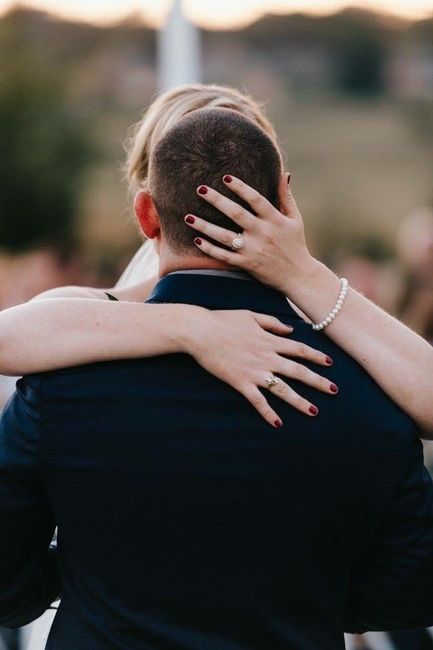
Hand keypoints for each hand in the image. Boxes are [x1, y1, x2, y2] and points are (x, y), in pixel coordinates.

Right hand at [182, 309, 336, 426]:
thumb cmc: (223, 320)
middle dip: (318, 381)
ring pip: (283, 389)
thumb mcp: (251, 315)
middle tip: (335, 390)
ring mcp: (255, 371)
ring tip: (314, 411)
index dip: (316, 356)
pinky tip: (277, 423)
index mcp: (270, 340)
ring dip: (300, 401)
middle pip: (298, 371)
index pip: (300, 349)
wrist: (201, 331)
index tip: (330, 363)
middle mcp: (267, 357)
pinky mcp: (241, 382)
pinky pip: (258, 401)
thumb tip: (290, 330)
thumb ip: (273, 323)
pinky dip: (268, 413)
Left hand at [184, 173, 316, 292]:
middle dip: (217, 200)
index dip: (241, 187)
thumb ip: (286, 197)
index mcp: (275, 220)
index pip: (256, 199)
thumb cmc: (295, 244)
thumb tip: (284, 173)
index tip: (225, 177)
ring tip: (188, 216)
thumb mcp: (295, 219)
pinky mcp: (247, 264)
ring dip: (205, 226)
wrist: (298, 276)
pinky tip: (196, 239)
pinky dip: (210, 249)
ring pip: (225, 236)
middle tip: (200, 189)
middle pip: (236, 214)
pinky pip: (224, 256)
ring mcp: (253, 250)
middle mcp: (263, 233)